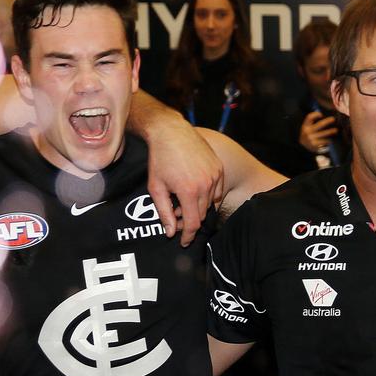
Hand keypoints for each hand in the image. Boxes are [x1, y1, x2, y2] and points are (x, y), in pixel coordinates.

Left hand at [146, 115, 223, 246]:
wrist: (171, 132)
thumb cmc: (160, 159)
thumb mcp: (156, 188)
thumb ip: (164, 213)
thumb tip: (171, 232)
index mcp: (189, 191)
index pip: (193, 223)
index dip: (188, 236)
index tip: (184, 242)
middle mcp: (206, 184)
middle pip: (202, 215)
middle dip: (190, 221)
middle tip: (177, 218)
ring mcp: (215, 176)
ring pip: (210, 204)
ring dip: (198, 208)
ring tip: (182, 202)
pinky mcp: (219, 169)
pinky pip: (217, 191)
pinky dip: (207, 197)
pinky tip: (194, 192)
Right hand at [298, 111, 337, 153]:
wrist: (302, 147)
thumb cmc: (308, 135)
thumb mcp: (307, 128)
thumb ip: (312, 122)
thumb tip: (322, 115)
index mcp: (305, 126)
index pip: (309, 117)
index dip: (315, 114)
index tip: (321, 114)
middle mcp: (307, 131)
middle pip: (319, 124)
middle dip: (327, 121)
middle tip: (333, 119)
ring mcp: (311, 138)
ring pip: (323, 133)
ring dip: (330, 131)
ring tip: (336, 130)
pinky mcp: (314, 144)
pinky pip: (324, 141)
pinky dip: (328, 140)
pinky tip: (331, 140)